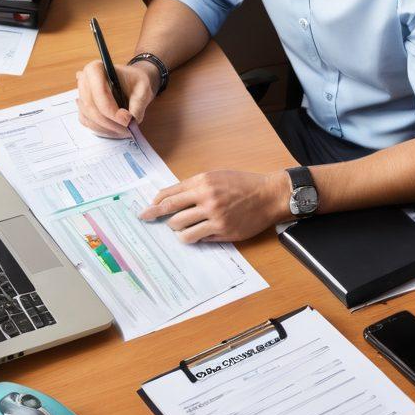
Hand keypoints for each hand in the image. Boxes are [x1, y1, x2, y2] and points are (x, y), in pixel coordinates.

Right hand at [76, 58, 158, 137]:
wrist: (131, 83)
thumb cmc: (135, 82)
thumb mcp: (143, 89)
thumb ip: (138, 105)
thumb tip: (132, 122)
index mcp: (95, 69)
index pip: (99, 93)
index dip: (112, 110)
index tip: (127, 120)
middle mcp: (84, 81)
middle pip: (92, 107)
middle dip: (110, 123)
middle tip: (127, 130)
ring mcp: (81, 96)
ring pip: (89, 117)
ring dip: (107, 128)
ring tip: (124, 130)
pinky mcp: (83, 109)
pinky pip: (88, 123)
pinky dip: (102, 130)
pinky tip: (116, 129)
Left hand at [140, 169, 288, 243]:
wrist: (268, 195)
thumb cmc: (242, 184)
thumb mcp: (216, 176)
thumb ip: (194, 186)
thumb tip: (171, 199)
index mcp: (203, 182)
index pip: (170, 195)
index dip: (155, 204)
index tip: (147, 210)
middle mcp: (207, 198)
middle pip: (171, 213)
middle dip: (159, 218)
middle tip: (151, 221)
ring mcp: (215, 216)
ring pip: (182, 229)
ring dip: (177, 230)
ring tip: (180, 228)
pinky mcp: (223, 231)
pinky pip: (198, 238)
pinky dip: (193, 237)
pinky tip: (196, 233)